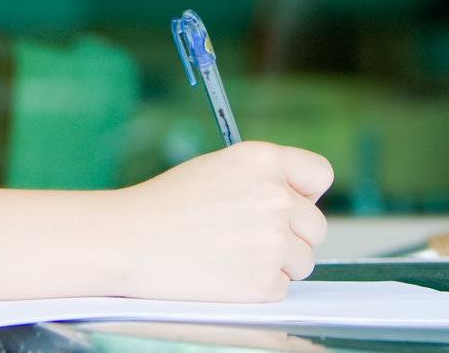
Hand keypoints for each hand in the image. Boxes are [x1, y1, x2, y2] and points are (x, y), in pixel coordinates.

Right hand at [99, 140, 332, 302]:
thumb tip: (298, 202)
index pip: (320, 174)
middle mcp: (277, 197)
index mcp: (263, 160)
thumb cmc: (166, 204)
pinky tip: (224, 271)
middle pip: (316, 225)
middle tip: (246, 236)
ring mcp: (274, 241)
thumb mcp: (217, 168)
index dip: (305, 192)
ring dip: (276, 262)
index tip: (290, 203)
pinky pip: (281, 287)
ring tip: (230, 253)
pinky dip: (257, 286)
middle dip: (290, 234)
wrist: (129, 240)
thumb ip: (263, 178)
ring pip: (303, 260)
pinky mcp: (265, 282)